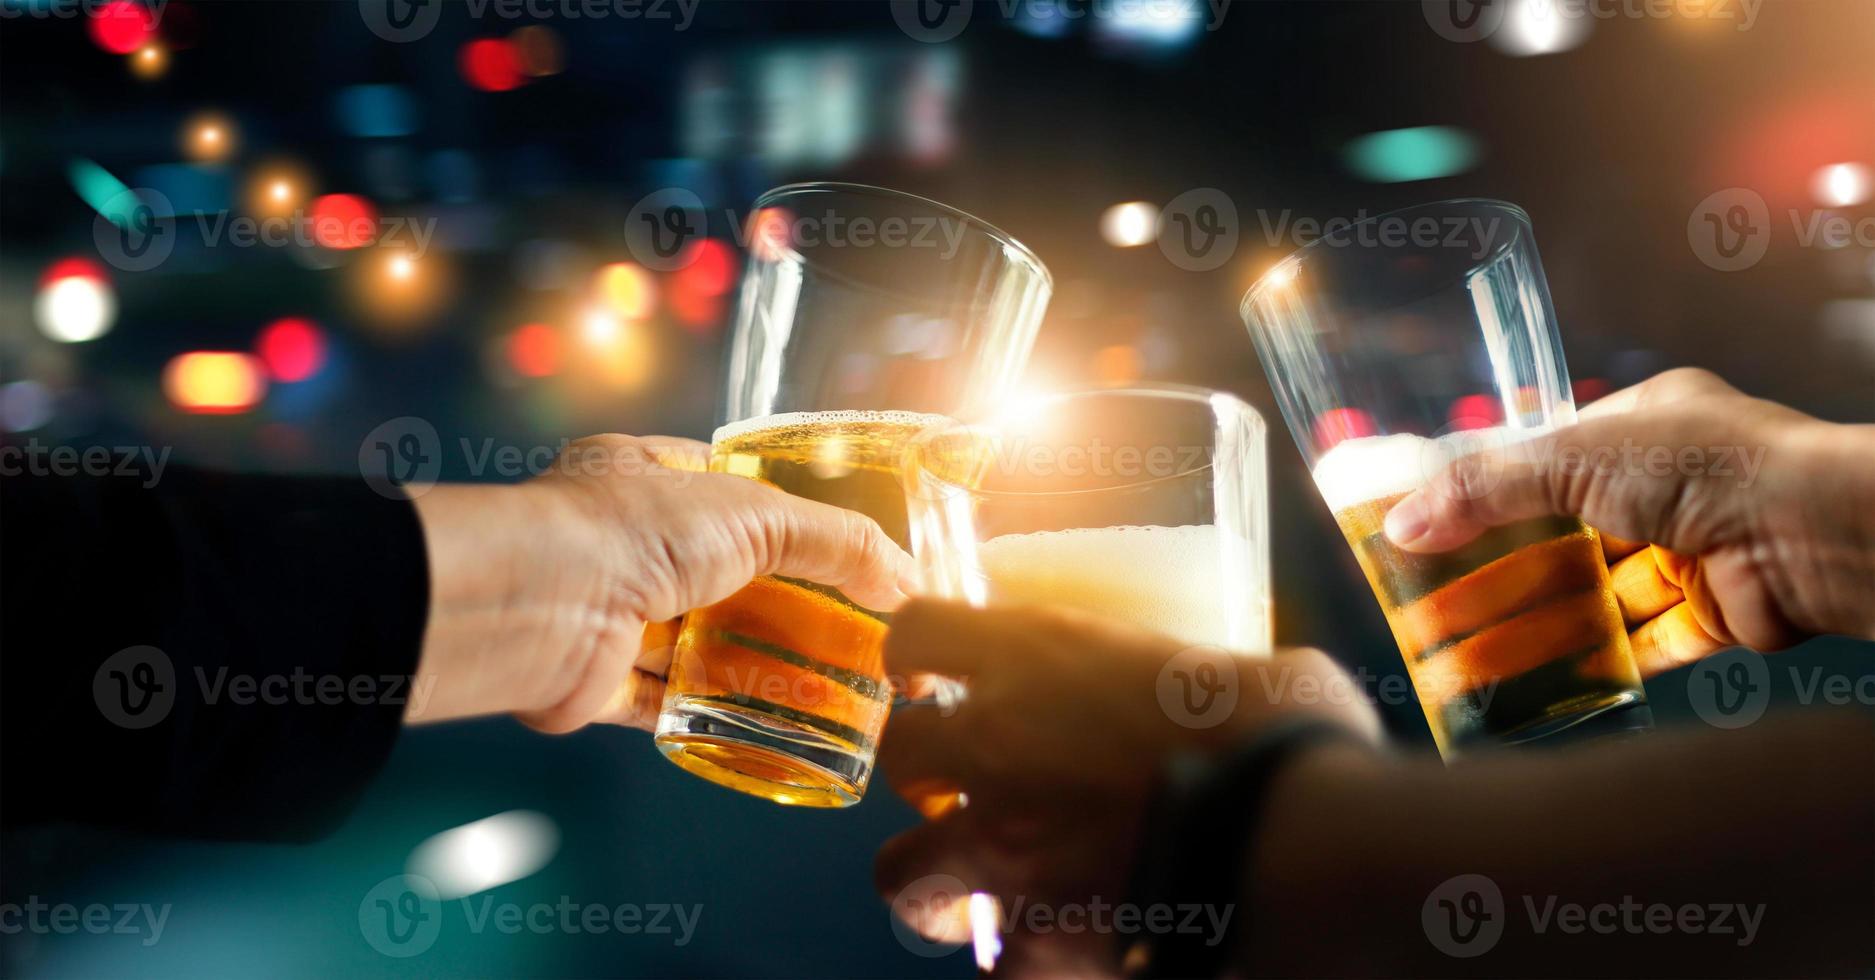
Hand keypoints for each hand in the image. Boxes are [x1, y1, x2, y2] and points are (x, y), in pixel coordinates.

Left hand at [407, 434, 909, 731]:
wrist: (539, 602)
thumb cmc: (630, 530)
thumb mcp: (757, 513)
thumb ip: (838, 542)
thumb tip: (907, 582)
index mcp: (650, 478)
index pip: (737, 493)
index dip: (795, 521)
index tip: (849, 559)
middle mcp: (626, 541)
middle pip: (727, 577)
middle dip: (785, 605)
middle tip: (853, 635)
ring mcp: (613, 611)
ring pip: (701, 643)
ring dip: (758, 665)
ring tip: (832, 690)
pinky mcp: (604, 681)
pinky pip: (670, 703)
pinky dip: (716, 715)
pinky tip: (770, 728)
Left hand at [872, 600, 1379, 976]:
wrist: (1297, 846)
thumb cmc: (1287, 735)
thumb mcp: (1253, 667)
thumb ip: (1213, 673)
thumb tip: (1253, 688)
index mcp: (1038, 658)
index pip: (917, 631)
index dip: (915, 652)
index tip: (929, 673)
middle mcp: (997, 745)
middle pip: (897, 755)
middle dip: (925, 771)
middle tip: (969, 783)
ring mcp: (1003, 848)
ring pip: (902, 872)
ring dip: (937, 876)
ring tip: (984, 882)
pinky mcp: (1035, 940)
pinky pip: (996, 959)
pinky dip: (1022, 956)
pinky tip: (1061, 944)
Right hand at [1383, 368, 1874, 673]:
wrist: (1816, 532)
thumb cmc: (1710, 467)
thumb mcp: (1572, 457)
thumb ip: (1484, 487)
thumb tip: (1401, 521)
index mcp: (1645, 426)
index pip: (1551, 459)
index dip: (1491, 492)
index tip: (1434, 524)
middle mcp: (1674, 485)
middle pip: (1570, 533)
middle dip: (1507, 568)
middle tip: (1437, 598)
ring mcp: (1697, 551)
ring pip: (1602, 592)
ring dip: (1543, 619)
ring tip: (1471, 648)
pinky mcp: (1719, 614)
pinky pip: (1647, 642)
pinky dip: (1600, 660)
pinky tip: (1544, 679)